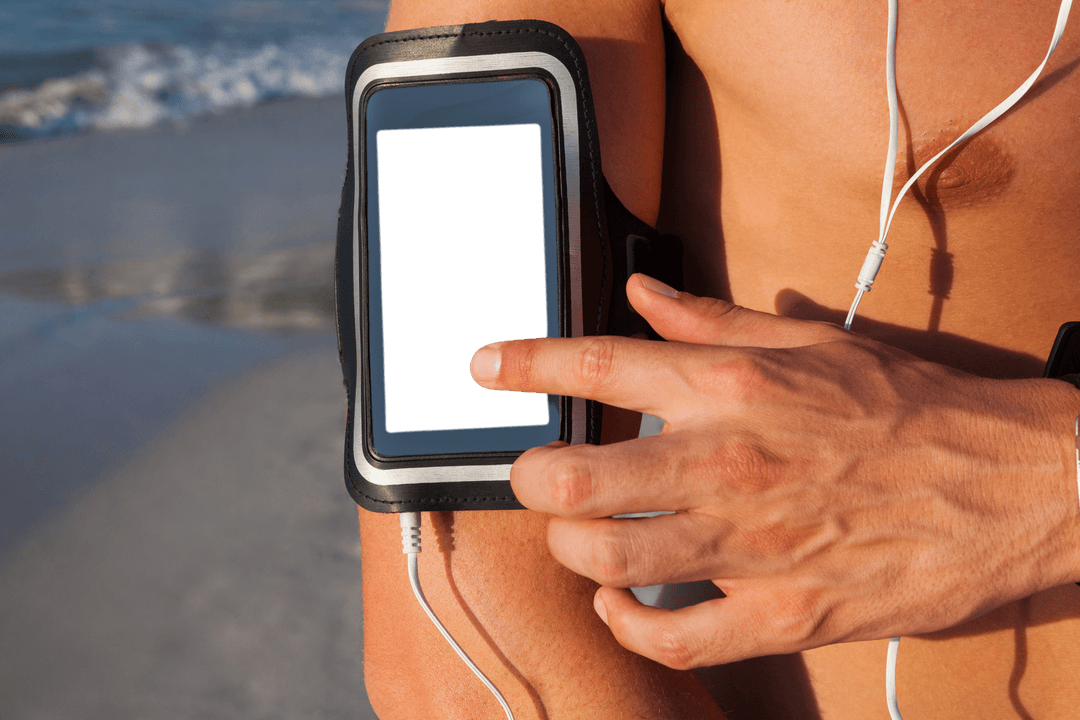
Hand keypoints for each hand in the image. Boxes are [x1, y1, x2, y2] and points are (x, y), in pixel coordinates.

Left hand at [469, 274, 1079, 667]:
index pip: (599, 366)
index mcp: (732, 387)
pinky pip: (675, 636)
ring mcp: (751, 545)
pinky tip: (621, 605)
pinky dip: (630, 626)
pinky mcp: (784, 611)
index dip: (526, 365)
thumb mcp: (809, 342)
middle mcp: (728, 462)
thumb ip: (709, 320)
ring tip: (578, 537)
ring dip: (573, 550)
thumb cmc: (906, 407)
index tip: (484, 367)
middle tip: (534, 476)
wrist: (1006, 481)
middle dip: (532, 478)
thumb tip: (640, 290)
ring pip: (607, 559)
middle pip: (575, 478)